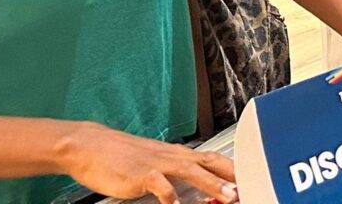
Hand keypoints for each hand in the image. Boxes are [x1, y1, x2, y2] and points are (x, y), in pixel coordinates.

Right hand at [54, 122, 236, 203]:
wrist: (91, 145)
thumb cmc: (121, 156)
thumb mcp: (153, 163)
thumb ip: (174, 175)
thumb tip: (194, 189)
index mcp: (177, 154)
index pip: (213, 158)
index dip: (233, 169)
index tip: (250, 180)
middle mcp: (172, 156)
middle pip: (210, 162)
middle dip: (232, 175)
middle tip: (250, 187)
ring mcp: (156, 164)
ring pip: (191, 171)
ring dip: (212, 184)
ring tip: (229, 197)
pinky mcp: (140, 174)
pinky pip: (160, 185)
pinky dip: (171, 195)